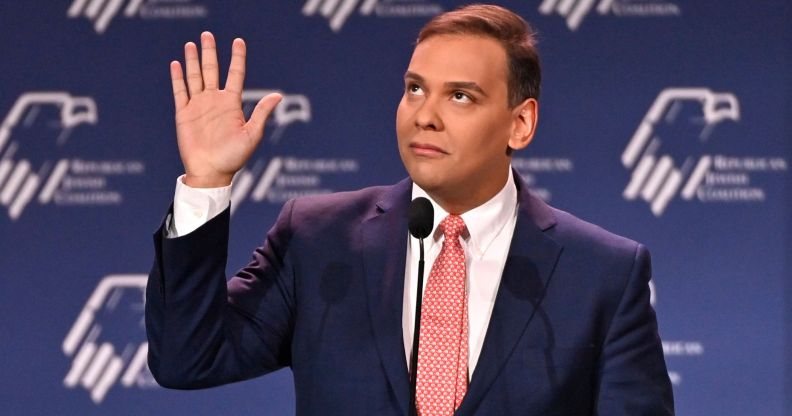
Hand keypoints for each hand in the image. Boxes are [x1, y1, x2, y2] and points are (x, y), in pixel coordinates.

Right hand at [170, 32, 281, 187]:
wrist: (211, 172)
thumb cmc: (233, 157)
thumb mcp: (251, 134)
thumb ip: (261, 113)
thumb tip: (278, 95)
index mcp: (232, 104)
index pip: (235, 74)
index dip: (237, 58)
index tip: (238, 41)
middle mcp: (215, 101)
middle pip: (211, 70)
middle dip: (210, 52)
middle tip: (207, 35)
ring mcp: (199, 106)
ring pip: (195, 77)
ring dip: (193, 60)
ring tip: (192, 44)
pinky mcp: (184, 113)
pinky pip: (180, 92)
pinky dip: (178, 78)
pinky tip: (177, 64)